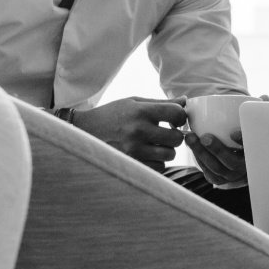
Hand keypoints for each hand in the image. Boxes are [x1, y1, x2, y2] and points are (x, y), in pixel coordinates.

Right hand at [70, 97, 185, 168]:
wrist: (83, 132)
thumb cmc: (112, 114)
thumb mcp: (134, 102)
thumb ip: (161, 103)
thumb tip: (186, 101)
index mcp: (140, 111)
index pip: (177, 113)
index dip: (180, 117)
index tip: (174, 119)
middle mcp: (137, 130)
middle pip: (177, 138)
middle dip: (175, 136)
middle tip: (165, 133)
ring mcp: (134, 150)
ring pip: (169, 155)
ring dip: (166, 150)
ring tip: (154, 144)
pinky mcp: (131, 164)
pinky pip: (159, 167)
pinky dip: (157, 162)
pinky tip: (146, 154)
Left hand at [183, 95, 265, 188]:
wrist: (244, 158)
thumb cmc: (250, 135)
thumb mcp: (256, 124)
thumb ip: (260, 109)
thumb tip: (264, 97)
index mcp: (257, 154)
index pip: (252, 149)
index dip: (244, 142)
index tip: (234, 133)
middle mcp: (247, 168)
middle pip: (232, 162)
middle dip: (217, 150)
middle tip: (205, 137)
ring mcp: (233, 176)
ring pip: (217, 168)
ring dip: (202, 153)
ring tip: (190, 137)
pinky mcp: (221, 180)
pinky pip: (210, 174)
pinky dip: (200, 161)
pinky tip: (192, 147)